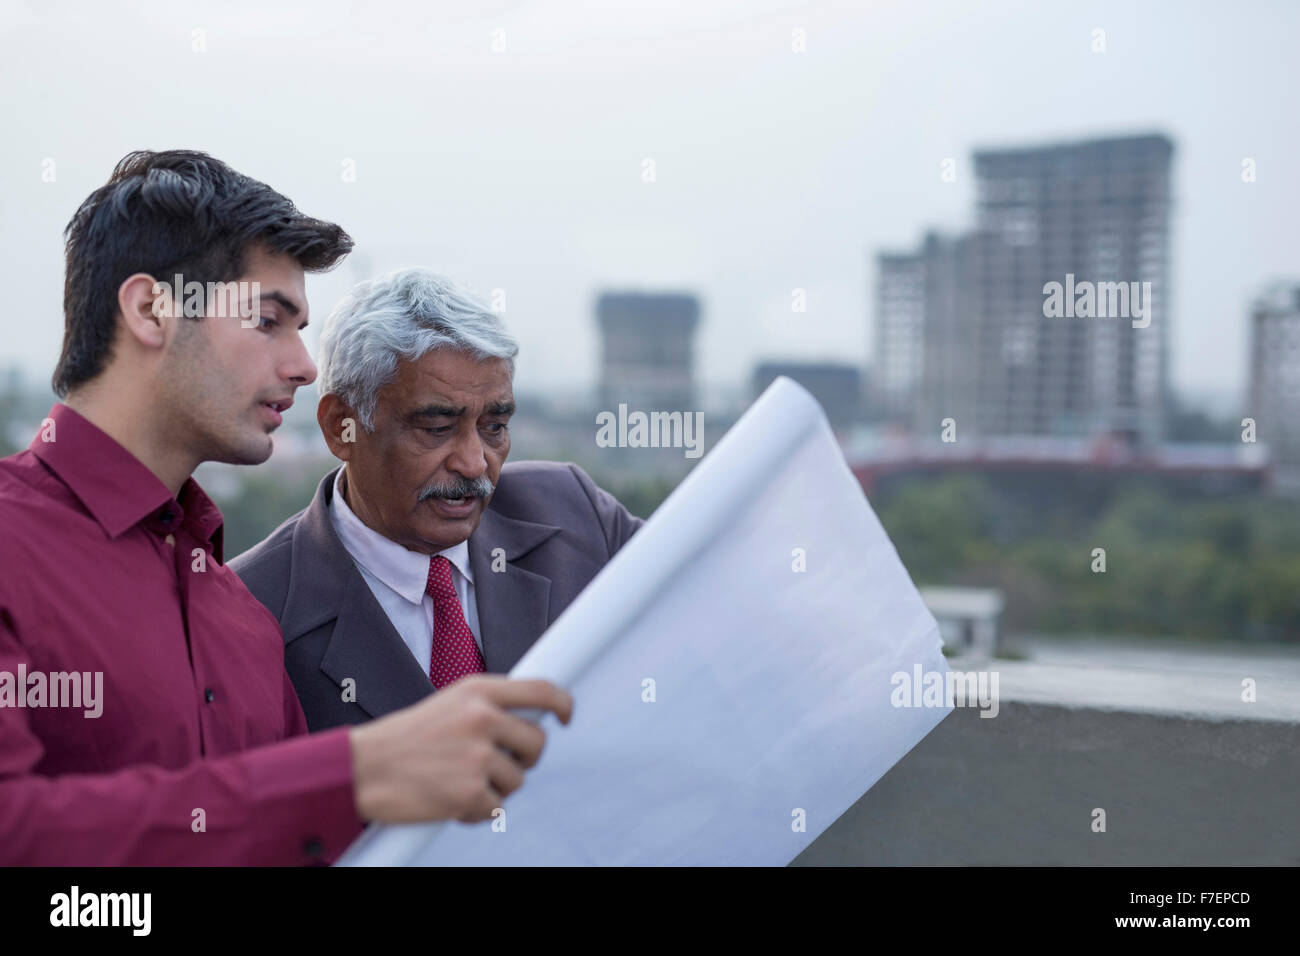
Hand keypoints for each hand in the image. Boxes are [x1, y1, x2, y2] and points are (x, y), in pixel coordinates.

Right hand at [348, 675, 572, 823]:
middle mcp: (482, 718)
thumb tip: (530, 719)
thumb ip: (488, 706)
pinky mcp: (470, 793)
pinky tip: (449, 800)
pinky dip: (477, 811)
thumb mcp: (449, 704)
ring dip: (495, 787)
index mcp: (478, 691)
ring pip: (518, 779)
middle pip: (538, 742)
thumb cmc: (406, 739)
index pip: (542, 690)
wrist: (364, 769)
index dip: (563, 703)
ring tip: (457, 780)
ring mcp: (477, 756)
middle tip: (498, 765)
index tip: (566, 716)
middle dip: (525, 759)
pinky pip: (496, 808)